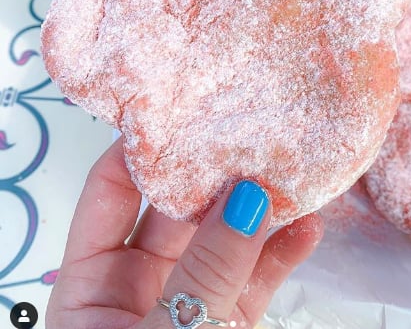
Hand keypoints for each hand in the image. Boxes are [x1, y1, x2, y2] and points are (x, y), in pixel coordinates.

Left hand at [46, 138, 323, 327]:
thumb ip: (206, 273)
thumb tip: (245, 198)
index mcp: (91, 283)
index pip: (111, 194)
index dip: (141, 152)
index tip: (178, 113)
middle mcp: (138, 285)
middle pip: (176, 211)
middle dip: (212, 177)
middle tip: (247, 136)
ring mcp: (189, 305)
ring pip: (224, 243)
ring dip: (258, 211)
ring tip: (291, 172)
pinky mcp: (228, 327)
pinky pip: (256, 283)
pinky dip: (283, 257)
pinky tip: (309, 228)